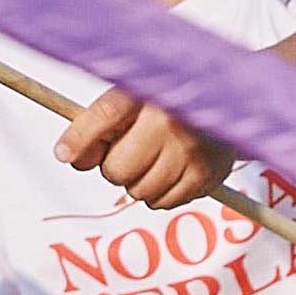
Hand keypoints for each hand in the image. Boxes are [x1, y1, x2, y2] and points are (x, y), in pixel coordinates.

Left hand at [55, 86, 239, 209]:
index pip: (104, 116)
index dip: (78, 140)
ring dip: (137, 181)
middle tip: (131, 150)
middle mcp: (170, 121)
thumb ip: (97, 123)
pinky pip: (163, 202)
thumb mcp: (132, 96)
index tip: (64, 154)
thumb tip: (66, 156)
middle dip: (115, 166)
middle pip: (116, 170)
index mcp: (148, 92)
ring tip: (154, 158)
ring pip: (138, 191)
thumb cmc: (169, 101)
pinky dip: (159, 193)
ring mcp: (191, 150)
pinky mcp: (207, 174)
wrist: (232, 102)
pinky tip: (170, 169)